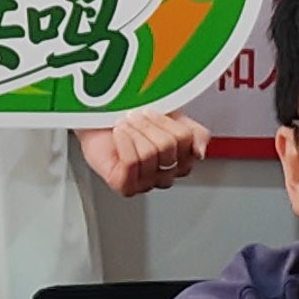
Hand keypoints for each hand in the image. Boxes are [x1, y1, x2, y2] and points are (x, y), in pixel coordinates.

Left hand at [81, 108, 206, 196]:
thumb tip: (200, 151)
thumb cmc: (132, 118)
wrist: (98, 117)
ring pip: (149, 154)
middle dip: (148, 125)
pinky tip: (119, 134)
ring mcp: (146, 183)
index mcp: (181, 158)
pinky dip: (123, 143)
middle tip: (135, 117)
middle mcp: (166, 174)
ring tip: (124, 126)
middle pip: (168, 147)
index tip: (152, 111)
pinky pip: (131, 163)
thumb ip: (195, 133)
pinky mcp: (125, 186)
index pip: (188, 140)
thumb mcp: (172, 117)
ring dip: (133, 132)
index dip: (168, 122)